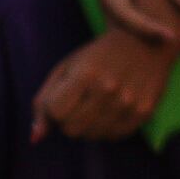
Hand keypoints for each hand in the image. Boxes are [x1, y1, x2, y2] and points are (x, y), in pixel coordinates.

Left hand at [32, 27, 173, 141]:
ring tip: (97, 103)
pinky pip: (114, 136)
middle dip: (69, 119)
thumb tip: (35, 138)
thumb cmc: (97, 55)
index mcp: (86, 73)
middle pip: (71, 130)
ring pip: (92, 136)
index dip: (54, 108)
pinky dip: (108, 127)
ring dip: (89, 125)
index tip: (64, 96)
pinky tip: (112, 108)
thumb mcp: (66, 68)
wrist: (144, 40)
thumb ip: (44, 101)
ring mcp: (129, 102)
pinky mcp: (144, 112)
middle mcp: (109, 89)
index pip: (55, 113)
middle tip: (80, 101)